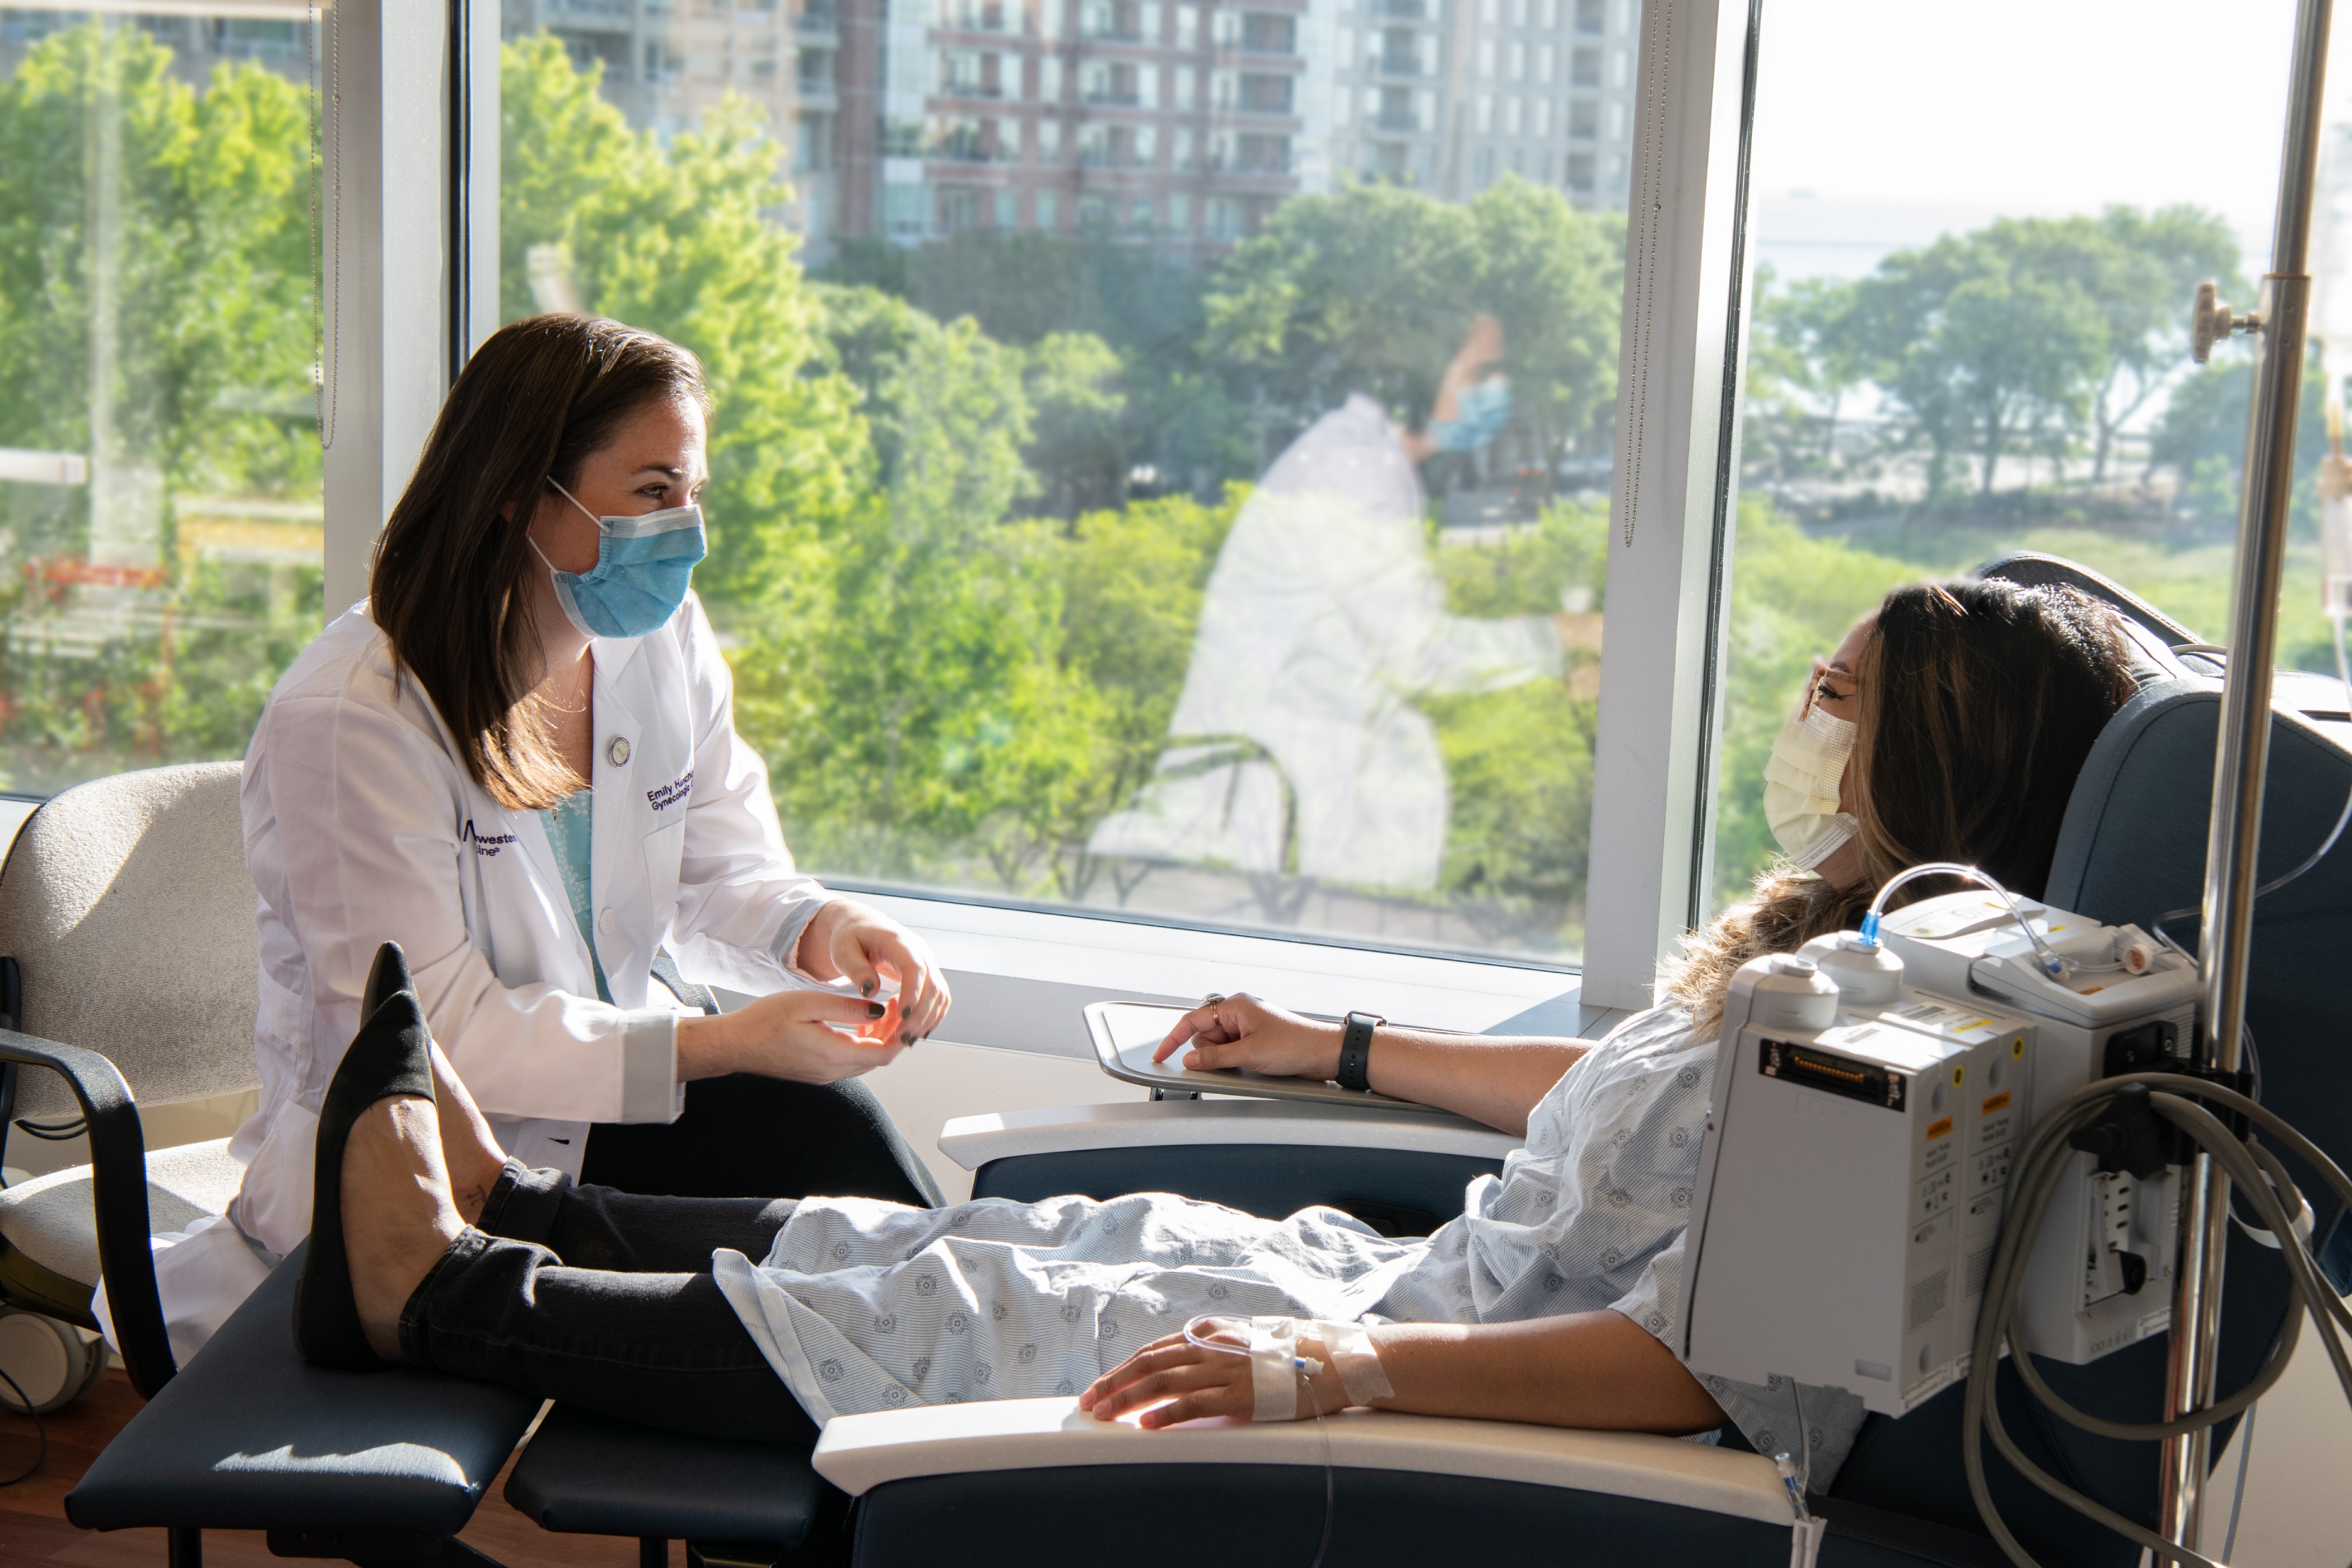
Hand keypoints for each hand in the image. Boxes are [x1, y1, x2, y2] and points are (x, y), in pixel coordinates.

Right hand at [675, 987, 910, 1083]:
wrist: (734, 1044)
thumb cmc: (764, 1021)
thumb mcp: (807, 1003)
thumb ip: (846, 1007)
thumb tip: (880, 1011)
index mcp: (833, 1054)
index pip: (884, 1053)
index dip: (899, 1033)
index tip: (901, 1009)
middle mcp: (832, 1071)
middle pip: (878, 1059)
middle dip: (892, 1034)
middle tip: (893, 1006)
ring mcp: (824, 1075)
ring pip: (865, 1062)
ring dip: (876, 1040)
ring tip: (877, 1012)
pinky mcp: (816, 1073)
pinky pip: (849, 1062)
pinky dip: (860, 1045)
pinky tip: (854, 1025)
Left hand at [793, 899, 949, 1042]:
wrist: (860, 926)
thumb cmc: (849, 936)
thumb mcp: (843, 950)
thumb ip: (856, 969)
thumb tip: (871, 990)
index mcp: (898, 941)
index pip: (915, 968)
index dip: (913, 993)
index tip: (902, 1016)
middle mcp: (919, 951)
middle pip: (933, 985)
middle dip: (921, 1015)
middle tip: (902, 1038)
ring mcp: (926, 962)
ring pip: (940, 994)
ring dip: (927, 1019)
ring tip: (906, 1039)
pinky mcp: (926, 974)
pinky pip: (938, 997)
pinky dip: (930, 1016)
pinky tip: (915, 1030)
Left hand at [1080, 1323, 1342, 1427]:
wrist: (1332, 1360)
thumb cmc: (1291, 1351)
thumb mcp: (1246, 1335)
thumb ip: (1215, 1337)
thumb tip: (1187, 1337)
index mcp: (1211, 1334)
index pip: (1156, 1349)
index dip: (1126, 1367)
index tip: (1103, 1383)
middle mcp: (1212, 1349)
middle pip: (1151, 1363)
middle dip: (1116, 1382)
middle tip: (1090, 1401)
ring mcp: (1225, 1371)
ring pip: (1165, 1381)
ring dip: (1130, 1398)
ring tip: (1105, 1413)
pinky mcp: (1239, 1395)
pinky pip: (1195, 1404)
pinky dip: (1167, 1413)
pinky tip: (1146, 1424)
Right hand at [1152, 994, 1340, 1080]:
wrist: (1324, 1053)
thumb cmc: (1295, 1044)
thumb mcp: (1249, 1054)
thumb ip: (1214, 1058)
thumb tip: (1189, 1061)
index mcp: (1235, 1006)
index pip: (1192, 1020)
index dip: (1173, 1040)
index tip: (1160, 1056)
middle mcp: (1239, 1013)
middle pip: (1204, 1036)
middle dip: (1209, 1053)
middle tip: (1231, 1061)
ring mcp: (1247, 1028)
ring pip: (1217, 1047)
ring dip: (1223, 1059)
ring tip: (1248, 1063)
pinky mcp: (1255, 1041)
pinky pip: (1231, 1052)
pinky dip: (1232, 1061)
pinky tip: (1250, 1066)